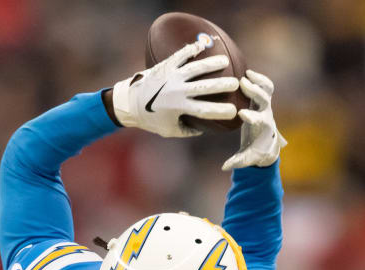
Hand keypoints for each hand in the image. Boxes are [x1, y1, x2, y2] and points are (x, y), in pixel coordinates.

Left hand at [111, 37, 239, 137]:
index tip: (234, 111)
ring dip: (212, 64)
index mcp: (179, 108)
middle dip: (223, 85)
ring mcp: (171, 77)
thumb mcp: (168, 130)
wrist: (128, 103)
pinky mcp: (165, 66)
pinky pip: (180, 55)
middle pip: (205, 87)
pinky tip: (202, 45)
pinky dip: (191, 49)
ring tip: (225, 62)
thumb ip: (187, 130)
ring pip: (195, 68)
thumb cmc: (150, 119)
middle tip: (236, 83)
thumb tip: (204, 127)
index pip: (205, 111)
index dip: (221, 111)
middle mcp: (177, 91)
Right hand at [222, 70, 286, 170]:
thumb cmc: (255, 151)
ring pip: (267, 90)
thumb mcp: (246, 158)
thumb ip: (237, 161)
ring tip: (247, 73)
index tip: (242, 113)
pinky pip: (266, 86)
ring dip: (259, 81)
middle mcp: (266, 115)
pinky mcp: (263, 100)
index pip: (258, 121)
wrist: (267, 144)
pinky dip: (259, 78)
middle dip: (255, 92)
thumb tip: (225, 167)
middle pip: (264, 101)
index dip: (251, 116)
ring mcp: (266, 106)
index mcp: (261, 128)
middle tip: (243, 83)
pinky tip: (247, 71)